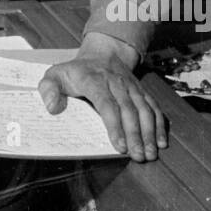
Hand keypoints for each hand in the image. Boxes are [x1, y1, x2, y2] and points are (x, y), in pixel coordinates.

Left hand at [38, 33, 166, 161]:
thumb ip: (48, 89)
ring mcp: (131, 87)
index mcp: (93, 80)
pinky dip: (159, 125)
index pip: (106, 103)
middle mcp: (116, 83)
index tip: (119, 145)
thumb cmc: (76, 71)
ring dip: (149, 132)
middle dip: (135, 135)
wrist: (103, 53)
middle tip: (138, 156)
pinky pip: (154, 108)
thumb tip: (53, 107)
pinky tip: (161, 142)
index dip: (114, 125)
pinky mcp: (141, 92)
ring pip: (144, 110)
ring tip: (150, 154)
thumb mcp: (55, 75)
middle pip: (129, 110)